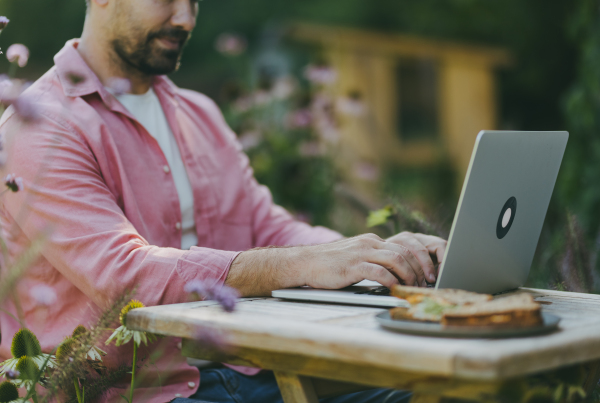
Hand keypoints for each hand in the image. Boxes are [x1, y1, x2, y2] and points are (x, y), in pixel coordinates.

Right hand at [226, 233, 446, 296]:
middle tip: (429, 282)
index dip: (423, 257)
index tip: (431, 272)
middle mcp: (370, 243)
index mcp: (372, 240)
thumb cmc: (330, 266)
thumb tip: (397, 274)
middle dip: (422, 267)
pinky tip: (396, 290)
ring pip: (397, 259)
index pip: (406, 243)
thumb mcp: (356, 257)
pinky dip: (392, 282)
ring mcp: (361, 253)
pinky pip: (379, 272)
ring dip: (410, 275)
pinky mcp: (352, 266)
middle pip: (406, 250)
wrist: (303, 263)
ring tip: (415, 287)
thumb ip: (375, 260)